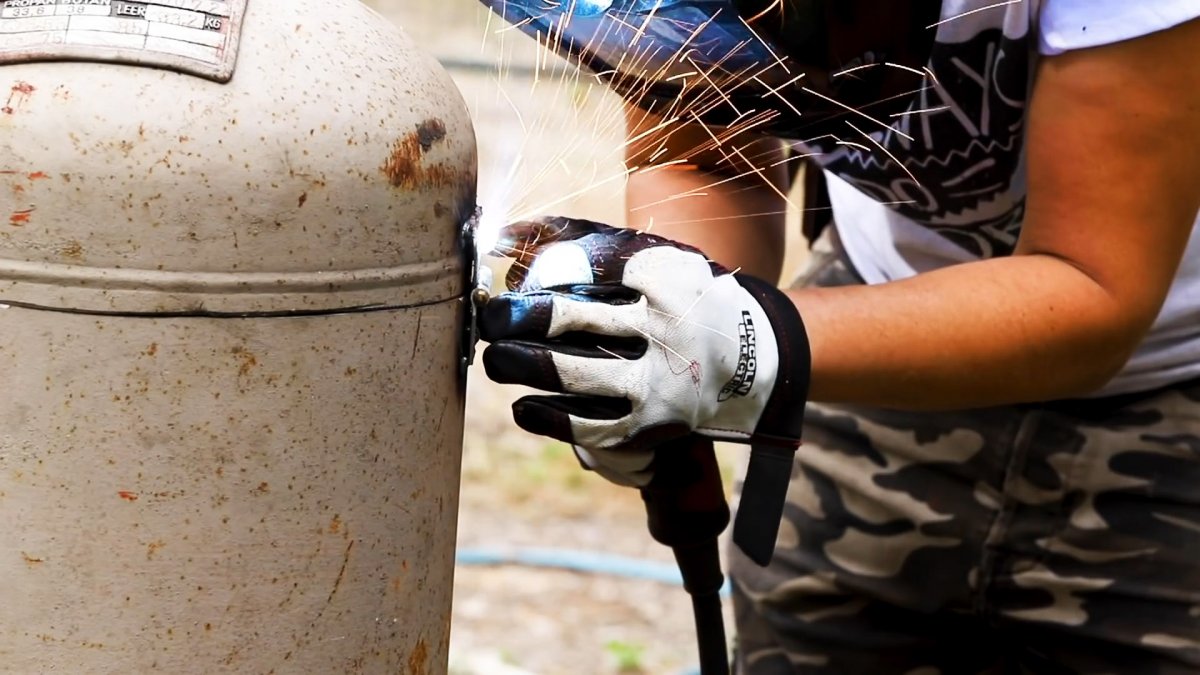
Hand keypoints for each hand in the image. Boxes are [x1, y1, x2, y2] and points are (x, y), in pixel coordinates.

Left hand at [480, 217, 810, 461]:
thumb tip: (502, 236)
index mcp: (665, 278)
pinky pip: (585, 427)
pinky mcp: (651, 426)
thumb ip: (581, 238)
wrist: (747, 362)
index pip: (581, 269)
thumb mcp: (648, 257)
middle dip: (514, 317)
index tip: (512, 278)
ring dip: (518, 364)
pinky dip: (544, 416)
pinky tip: (522, 405)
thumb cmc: (678, 297)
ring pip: (569, 374)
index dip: (535, 274)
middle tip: (492, 318)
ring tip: (495, 358)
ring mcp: (659, 382)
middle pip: (567, 319)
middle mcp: (665, 330)